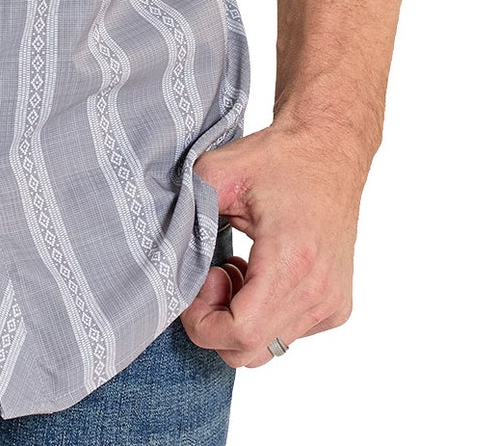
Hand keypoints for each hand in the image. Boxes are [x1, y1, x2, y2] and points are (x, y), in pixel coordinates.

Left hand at [179, 120, 364, 367]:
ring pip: (268, 349)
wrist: (329, 150)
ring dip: (240, 319)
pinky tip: (259, 275)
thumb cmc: (278, 159)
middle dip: (216, 322)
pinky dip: (264, 316)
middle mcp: (317, 291)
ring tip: (237, 270)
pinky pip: (288, 336)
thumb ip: (188, 214)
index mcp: (291, 260)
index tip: (199, 281)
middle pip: (250, 352)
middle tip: (213, 275)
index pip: (239, 333)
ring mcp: (331, 304)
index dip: (202, 321)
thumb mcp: (217, 171)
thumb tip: (166, 254)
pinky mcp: (337, 307)